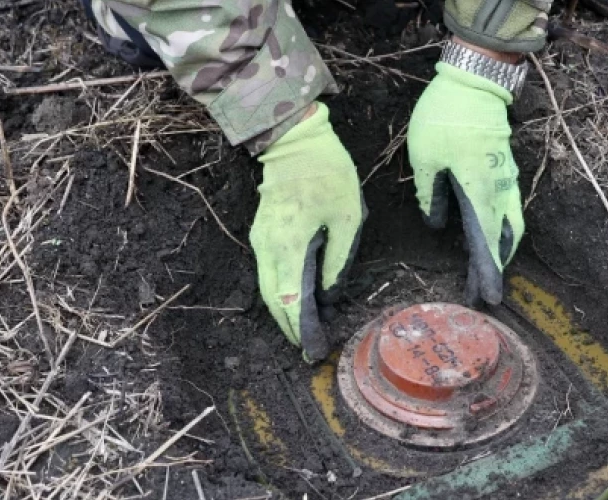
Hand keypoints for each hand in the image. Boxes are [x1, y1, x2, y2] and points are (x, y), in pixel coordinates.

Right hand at [251, 103, 365, 361]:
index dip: (299, 327)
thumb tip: (329, 293)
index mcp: (288, 244)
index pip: (289, 299)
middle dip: (288, 326)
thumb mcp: (347, 217)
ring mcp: (260, 240)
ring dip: (283, 310)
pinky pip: (268, 271)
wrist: (295, 140)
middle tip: (307, 347)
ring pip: (268, 287)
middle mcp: (267, 247)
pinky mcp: (261, 233)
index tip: (311, 349)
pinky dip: (281, 290)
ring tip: (303, 330)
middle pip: (273, 298)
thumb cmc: (327, 174)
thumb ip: (337, 259)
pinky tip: (298, 299)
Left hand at [407, 62, 524, 305]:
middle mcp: (499, 187)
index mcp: (478, 188)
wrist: (474, 81)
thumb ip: (430, 194)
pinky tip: (488, 236)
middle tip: (484, 291)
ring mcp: (506, 177)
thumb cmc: (444, 116)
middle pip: (504, 237)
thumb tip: (437, 223)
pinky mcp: (504, 168)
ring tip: (486, 270)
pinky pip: (507, 206)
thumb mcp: (424, 157)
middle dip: (496, 266)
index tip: (490, 296)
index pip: (486, 239)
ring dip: (500, 249)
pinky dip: (501, 228)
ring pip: (510, 222)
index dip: (488, 270)